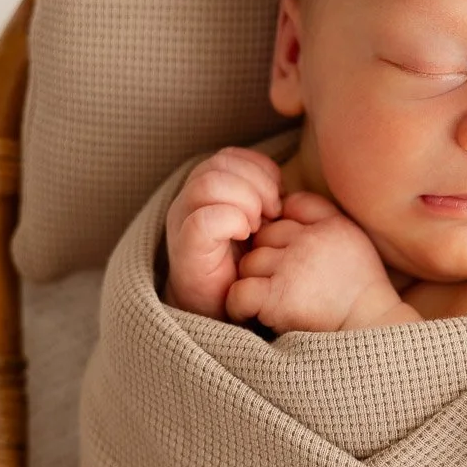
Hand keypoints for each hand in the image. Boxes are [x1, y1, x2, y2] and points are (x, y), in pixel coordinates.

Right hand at [164, 147, 283, 319]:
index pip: (229, 156)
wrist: (221, 310)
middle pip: (219, 164)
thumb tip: (284, 185)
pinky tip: (244, 236)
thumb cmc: (245, 267)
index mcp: (206, 191)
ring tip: (257, 226)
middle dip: (256, 183)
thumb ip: (264, 200)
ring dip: (244, 200)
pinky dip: (231, 221)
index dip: (258, 168)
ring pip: (209, 183)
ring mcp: (182, 222)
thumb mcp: (260, 224)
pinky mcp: (185, 247)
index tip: (278, 196)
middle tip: (272, 213)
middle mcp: (189, 201)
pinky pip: (204, 219)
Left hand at [226, 190, 413, 331]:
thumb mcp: (351, 239)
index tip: (291, 257)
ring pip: (250, 263)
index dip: (285, 235)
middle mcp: (309, 241)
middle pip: (265, 237)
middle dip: (268, 258)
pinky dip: (240, 305)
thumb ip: (320, 214)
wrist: (369, 330)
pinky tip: (251, 313)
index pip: (288, 211)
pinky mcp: (277, 297)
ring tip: (269, 300)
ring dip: (255, 281)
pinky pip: (240, 292)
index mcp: (329, 225)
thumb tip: (283, 203)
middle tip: (280, 283)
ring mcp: (291, 268)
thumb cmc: (359, 289)